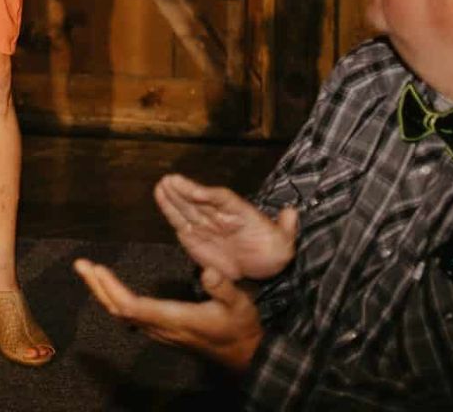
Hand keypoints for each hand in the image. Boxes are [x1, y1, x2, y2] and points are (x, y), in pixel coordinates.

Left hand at [74, 258, 263, 373]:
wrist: (244, 355)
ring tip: (90, 271)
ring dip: (104, 292)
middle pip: (119, 310)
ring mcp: (160, 331)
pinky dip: (116, 299)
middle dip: (98, 287)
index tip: (98, 269)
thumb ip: (222, 287)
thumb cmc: (240, 328)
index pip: (133, 307)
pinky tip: (110, 288)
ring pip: (122, 314)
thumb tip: (207, 269)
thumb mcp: (239, 304)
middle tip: (81, 264)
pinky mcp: (162, 331)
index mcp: (175, 318)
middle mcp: (161, 327)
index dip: (112, 289)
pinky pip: (131, 316)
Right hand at [154, 174, 298, 281]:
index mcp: (241, 213)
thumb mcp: (285, 244)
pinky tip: (160, 197)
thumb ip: (286, 229)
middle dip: (185, 191)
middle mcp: (221, 215)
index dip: (209, 195)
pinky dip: (169, 210)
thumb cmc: (272, 254)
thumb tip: (292, 213)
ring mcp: (206, 224)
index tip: (197, 192)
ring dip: (173, 197)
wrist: (261, 273)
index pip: (223, 200)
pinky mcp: (194, 237)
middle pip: (200, 201)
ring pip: (187, 208)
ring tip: (161, 185)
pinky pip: (180, 221)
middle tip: (169, 180)